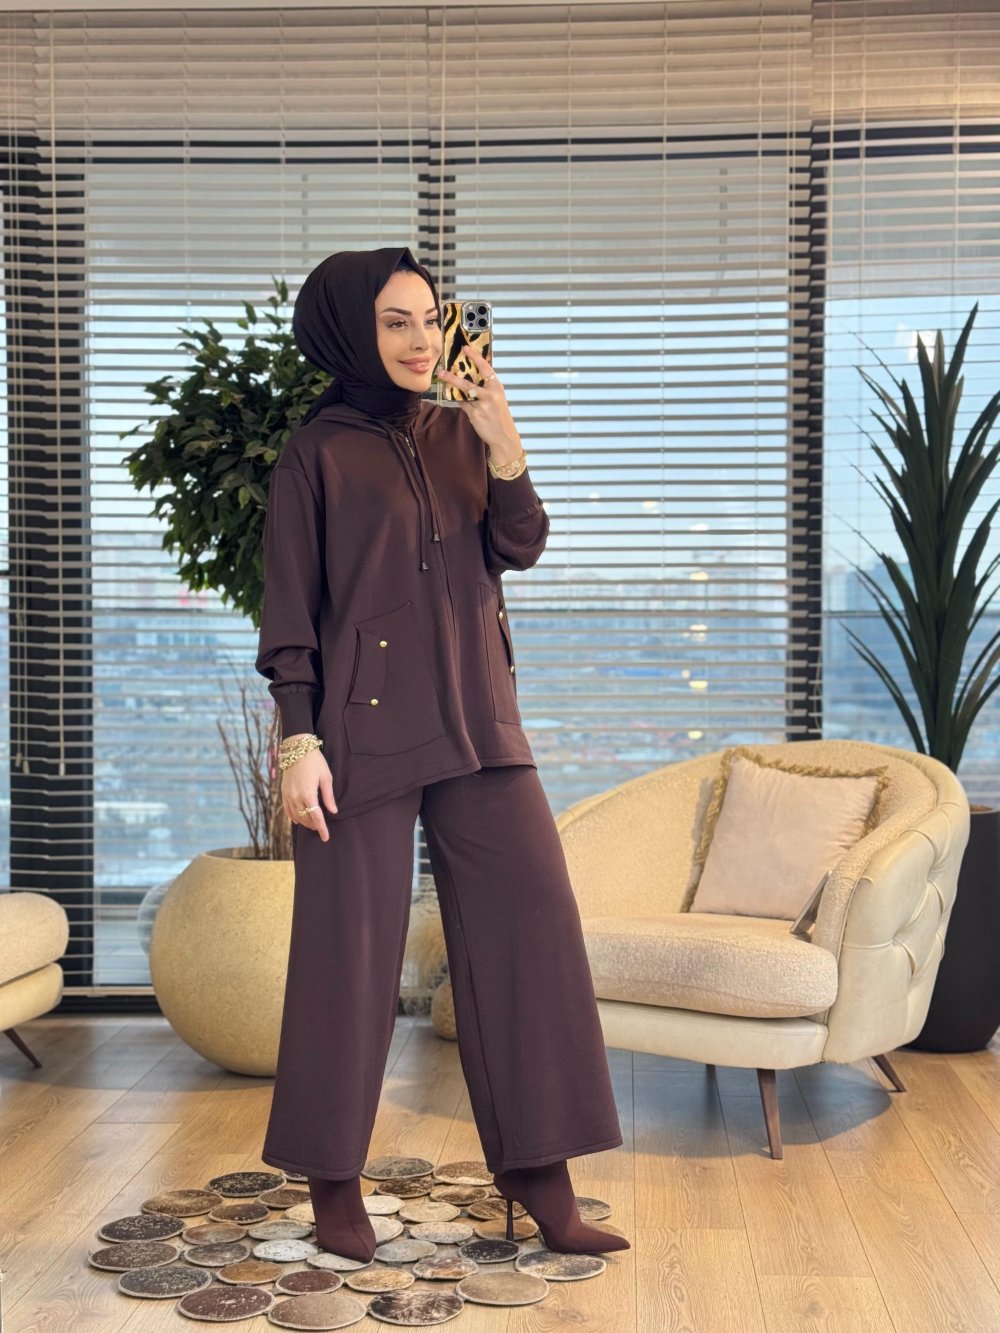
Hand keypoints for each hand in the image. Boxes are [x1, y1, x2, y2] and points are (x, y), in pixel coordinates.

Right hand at [282, 750, 337, 840]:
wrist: (297, 749)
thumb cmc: (315, 762)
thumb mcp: (326, 777)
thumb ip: (328, 796)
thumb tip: (333, 811)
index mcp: (308, 794)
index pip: (316, 817)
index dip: (321, 828)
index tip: (325, 837)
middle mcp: (296, 797)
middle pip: (305, 818)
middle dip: (314, 826)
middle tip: (321, 829)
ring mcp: (288, 795)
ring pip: (296, 816)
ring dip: (304, 822)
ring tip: (312, 825)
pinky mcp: (283, 792)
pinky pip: (287, 809)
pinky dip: (293, 816)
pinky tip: (298, 819)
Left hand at [436, 346, 522, 463]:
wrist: (504, 436)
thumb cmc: (499, 416)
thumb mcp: (497, 399)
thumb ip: (485, 389)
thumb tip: (469, 378)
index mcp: (497, 387)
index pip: (486, 368)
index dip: (475, 357)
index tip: (466, 348)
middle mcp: (491, 394)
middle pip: (469, 382)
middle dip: (455, 375)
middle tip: (443, 368)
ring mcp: (483, 405)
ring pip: (464, 392)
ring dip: (451, 384)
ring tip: (442, 377)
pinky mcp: (476, 415)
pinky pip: (463, 404)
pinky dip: (458, 400)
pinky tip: (453, 395)